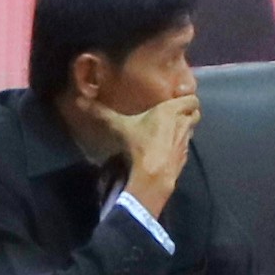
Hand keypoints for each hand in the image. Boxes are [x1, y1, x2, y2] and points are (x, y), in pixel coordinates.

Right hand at [114, 94, 200, 217]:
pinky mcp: (185, 157)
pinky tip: (166, 147)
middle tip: (173, 113)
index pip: (193, 99)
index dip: (187, 98)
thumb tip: (79, 100)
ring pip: (191, 129)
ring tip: (169, 129)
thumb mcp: (120, 127)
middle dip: (187, 112)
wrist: (154, 176)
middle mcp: (184, 123)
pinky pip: (185, 145)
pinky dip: (179, 144)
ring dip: (184, 127)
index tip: (175, 99)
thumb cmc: (140, 144)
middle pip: (194, 113)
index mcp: (173, 110)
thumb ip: (102, 113)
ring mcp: (186, 142)